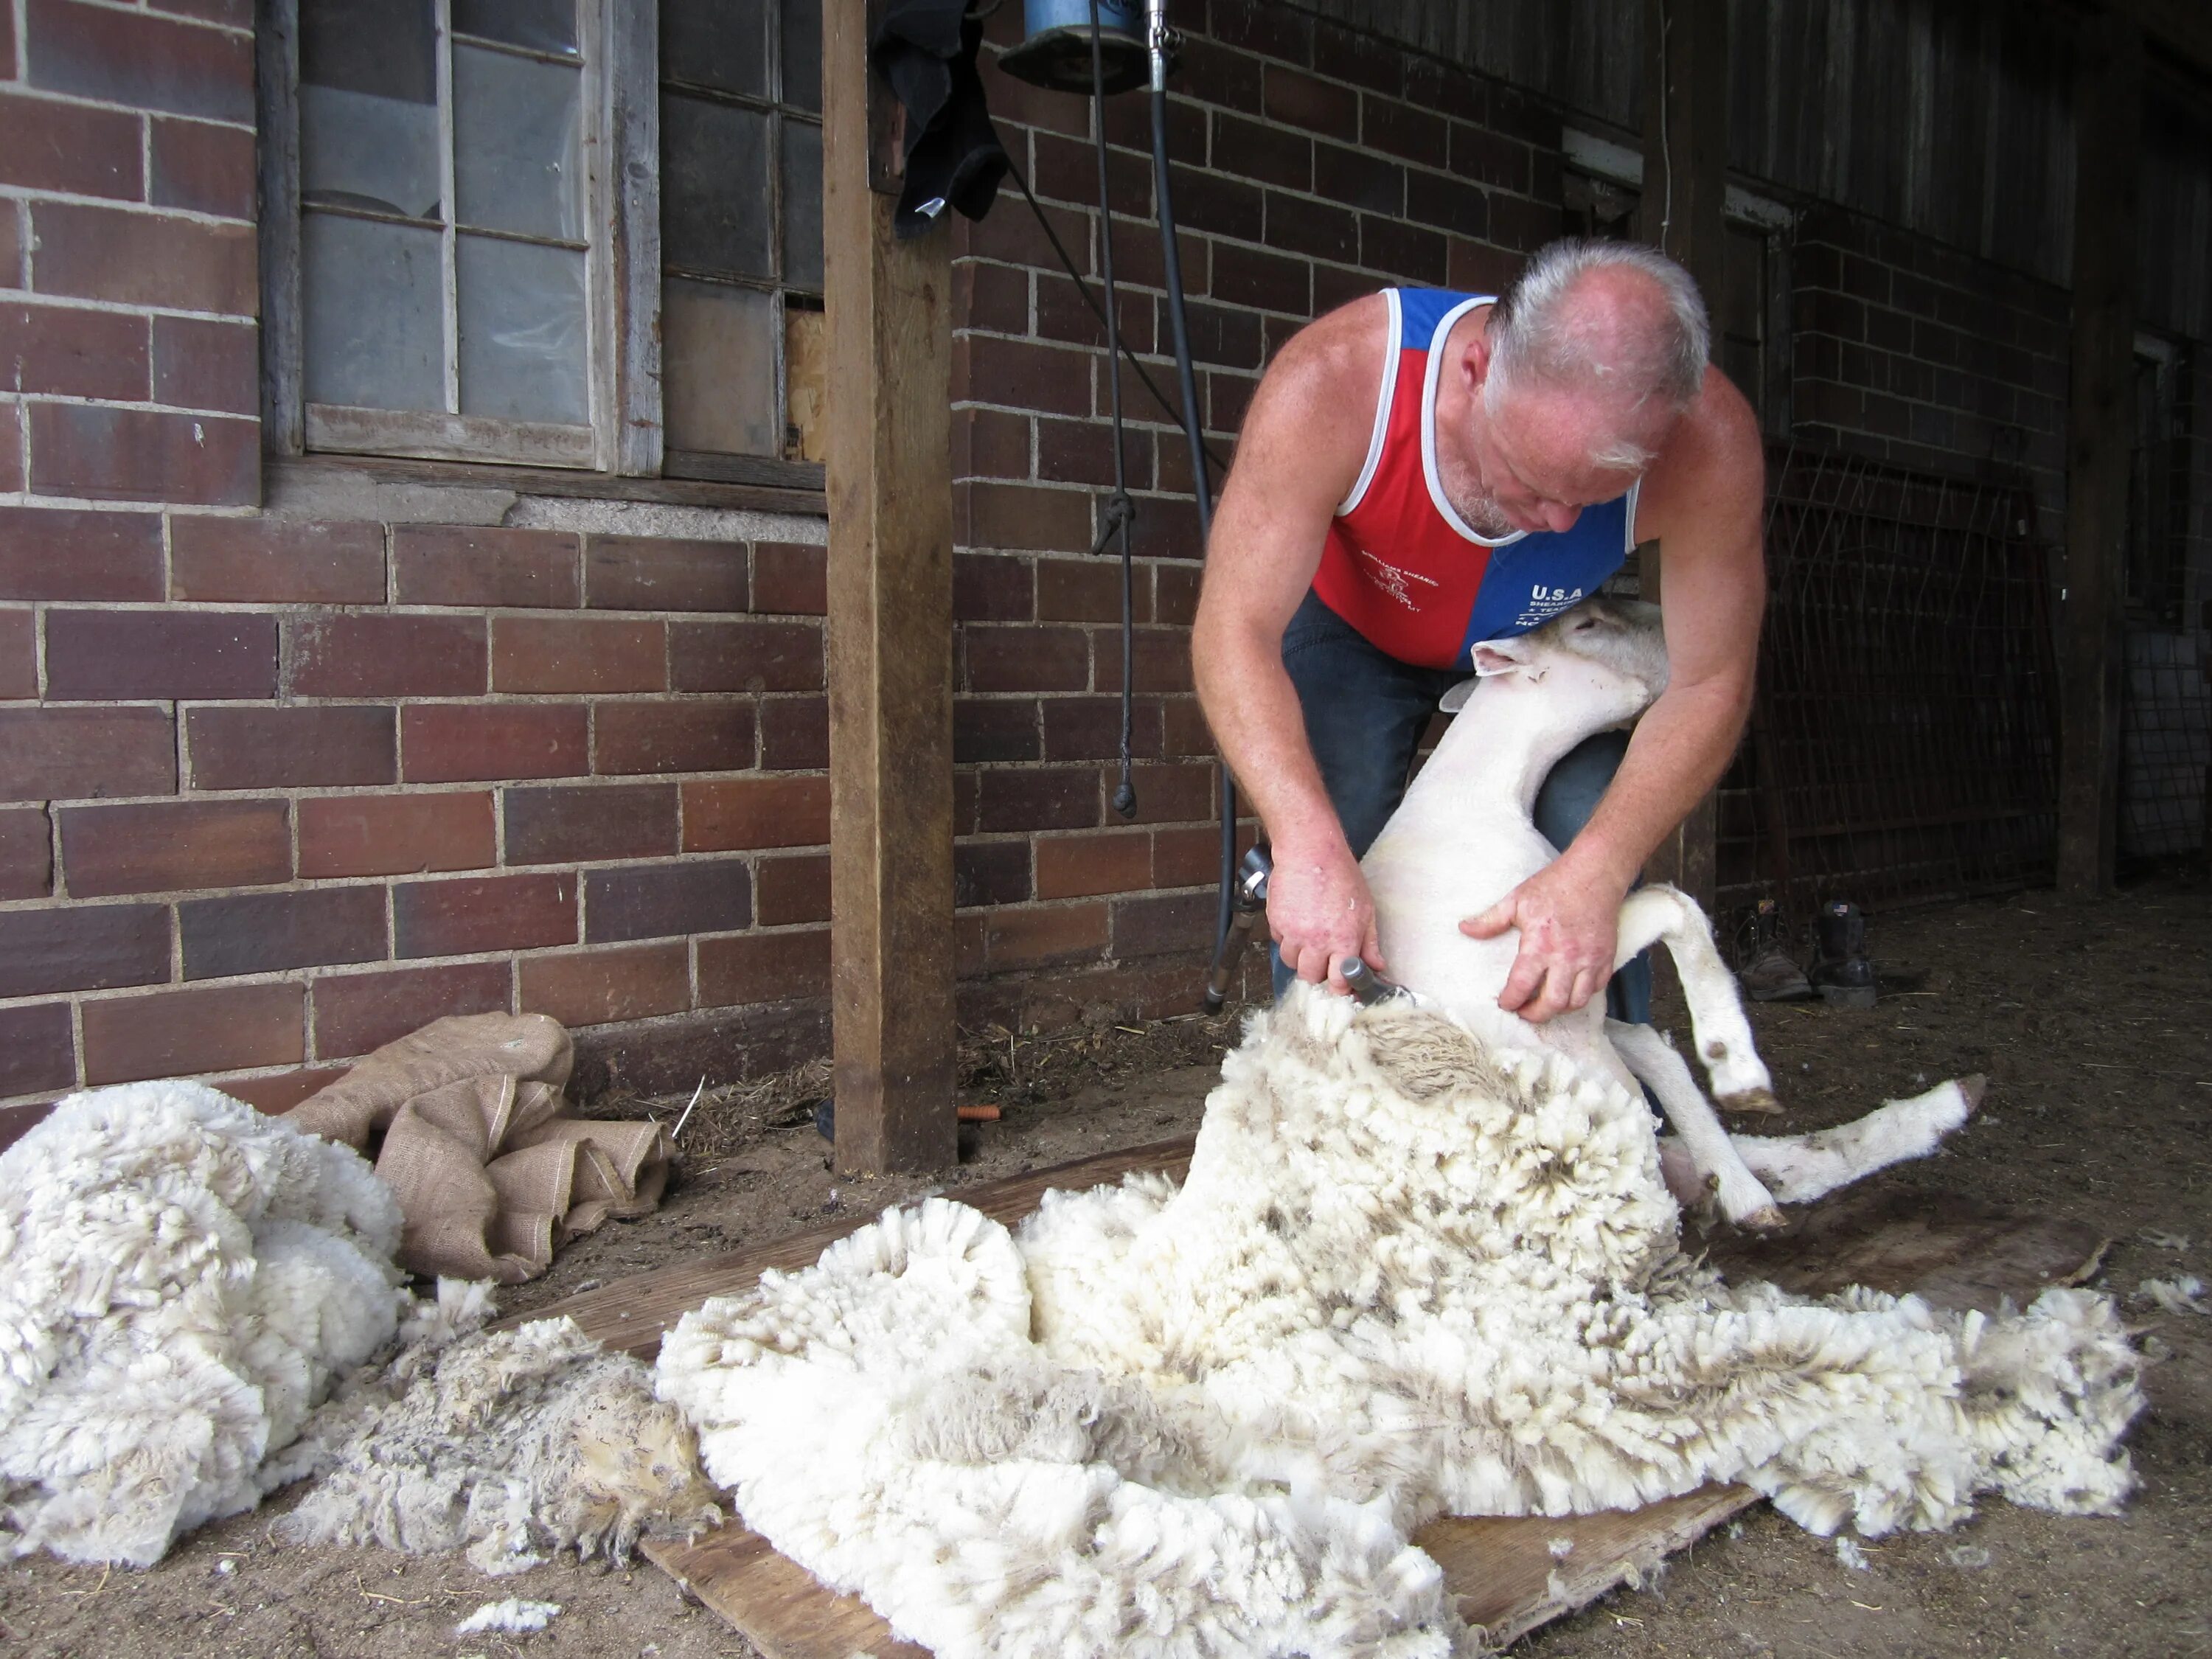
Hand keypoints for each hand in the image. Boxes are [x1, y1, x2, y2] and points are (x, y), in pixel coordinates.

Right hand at [1267, 840, 1384, 994]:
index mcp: (1343, 939)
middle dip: (1318, 972)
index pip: (1339, 982)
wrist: (1310, 851)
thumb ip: (1369, 943)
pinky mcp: (1276, 923)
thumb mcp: (1365, 910)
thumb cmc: (1341, 875)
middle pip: (1311, 977)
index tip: (1340, 982)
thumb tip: (1377, 967)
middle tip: (1324, 958)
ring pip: (1291, 963)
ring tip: (1308, 938)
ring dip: (1300, 957)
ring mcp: (1293, 933)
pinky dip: (1287, 939)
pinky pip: (1279, 943)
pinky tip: (1297, 923)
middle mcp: (1317, 941)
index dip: (1340, 986)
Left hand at [1460, 857, 1623, 1022]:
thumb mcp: (1516, 900)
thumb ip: (1490, 920)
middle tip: (1524, 1012)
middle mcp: (1567, 957)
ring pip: (1577, 1001)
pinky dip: (1581, 995)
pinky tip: (1568, 990)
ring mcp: (1590, 959)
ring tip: (1545, 1003)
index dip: (1511, 1001)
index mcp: (1540, 944)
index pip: (1522, 985)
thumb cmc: (1554, 885)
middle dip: (1535, 1014)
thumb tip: (1464, 929)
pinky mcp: (1607, 957)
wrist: (1594, 873)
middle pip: (1552, 1002)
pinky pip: (1596, 988)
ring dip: (1559, 1009)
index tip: (1505, 1003)